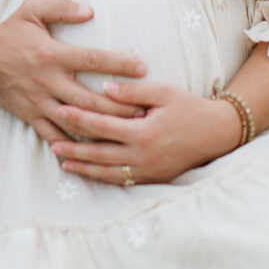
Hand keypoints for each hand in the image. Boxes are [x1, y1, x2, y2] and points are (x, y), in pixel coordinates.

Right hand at [0, 0, 147, 143]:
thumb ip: (61, 7)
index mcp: (51, 54)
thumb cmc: (10, 32)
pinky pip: (54, 136)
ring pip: (75, 122)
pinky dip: (73, 146)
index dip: (118, 64)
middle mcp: (47, 80)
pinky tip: (93, 152)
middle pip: (89, 99)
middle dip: (118, 107)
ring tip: (126, 132)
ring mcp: (39, 101)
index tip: (142, 67)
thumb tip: (90, 11)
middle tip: (144, 111)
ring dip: (102, 129)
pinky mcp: (30, 116)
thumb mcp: (32, 9)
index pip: (91, 59)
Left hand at [50, 80, 240, 183]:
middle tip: (51, 143)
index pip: (102, 126)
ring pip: (107, 172)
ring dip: (83, 168)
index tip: (60, 111)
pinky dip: (102, 177)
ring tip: (63, 161)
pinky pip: (121, 180)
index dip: (78, 119)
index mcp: (143, 133)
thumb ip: (131, 92)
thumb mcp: (162, 92)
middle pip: (99, 154)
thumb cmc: (188, 107)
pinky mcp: (152, 178)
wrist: (216, 133)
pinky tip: (89, 173)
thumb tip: (103, 88)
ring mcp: (147, 171)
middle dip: (73, 149)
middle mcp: (142, 156)